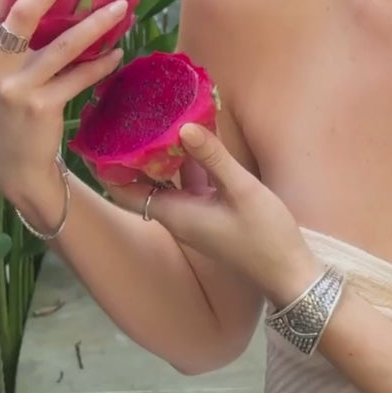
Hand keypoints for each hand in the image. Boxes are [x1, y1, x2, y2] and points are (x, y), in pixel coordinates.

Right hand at [0, 0, 126, 204]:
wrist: (9, 161)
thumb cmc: (7, 104)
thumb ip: (9, 32)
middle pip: (26, 9)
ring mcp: (14, 85)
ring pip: (63, 44)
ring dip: (95, 24)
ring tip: (121, 8)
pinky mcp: (40, 106)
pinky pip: (80, 76)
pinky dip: (102, 64)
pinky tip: (118, 53)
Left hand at [108, 124, 323, 307]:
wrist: (290, 272)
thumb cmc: (265, 236)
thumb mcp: (241, 190)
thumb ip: (213, 157)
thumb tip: (183, 126)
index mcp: (175, 214)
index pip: (125, 192)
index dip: (109, 169)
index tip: (101, 138)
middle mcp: (177, 215)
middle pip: (140, 183)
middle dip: (130, 154)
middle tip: (125, 120)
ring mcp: (192, 214)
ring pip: (163, 181)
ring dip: (156, 156)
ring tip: (151, 121)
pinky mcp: (208, 211)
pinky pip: (184, 183)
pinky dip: (181, 162)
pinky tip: (189, 138)